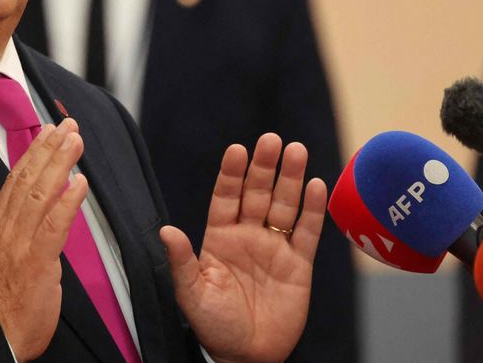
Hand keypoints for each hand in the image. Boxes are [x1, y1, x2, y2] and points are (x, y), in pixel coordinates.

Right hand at [0, 118, 88, 360]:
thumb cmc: (9, 298)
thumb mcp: (11, 256)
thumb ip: (24, 231)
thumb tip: (42, 211)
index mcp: (1, 227)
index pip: (15, 181)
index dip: (32, 154)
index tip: (47, 131)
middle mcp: (8, 229)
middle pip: (27, 180)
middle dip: (48, 149)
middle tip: (67, 125)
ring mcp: (21, 243)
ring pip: (40, 195)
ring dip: (60, 164)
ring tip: (75, 141)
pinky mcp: (37, 261)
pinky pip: (54, 226)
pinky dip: (67, 202)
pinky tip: (80, 183)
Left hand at [161, 133, 326, 362]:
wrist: (248, 355)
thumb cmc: (214, 325)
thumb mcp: (192, 293)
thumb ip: (182, 262)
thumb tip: (166, 231)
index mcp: (219, 238)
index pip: (226, 198)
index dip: (232, 175)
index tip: (237, 150)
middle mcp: (247, 236)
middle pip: (257, 194)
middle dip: (264, 168)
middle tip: (272, 141)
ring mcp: (274, 248)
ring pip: (284, 206)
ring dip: (290, 179)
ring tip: (296, 151)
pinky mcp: (299, 265)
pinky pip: (307, 232)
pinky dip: (313, 210)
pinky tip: (316, 186)